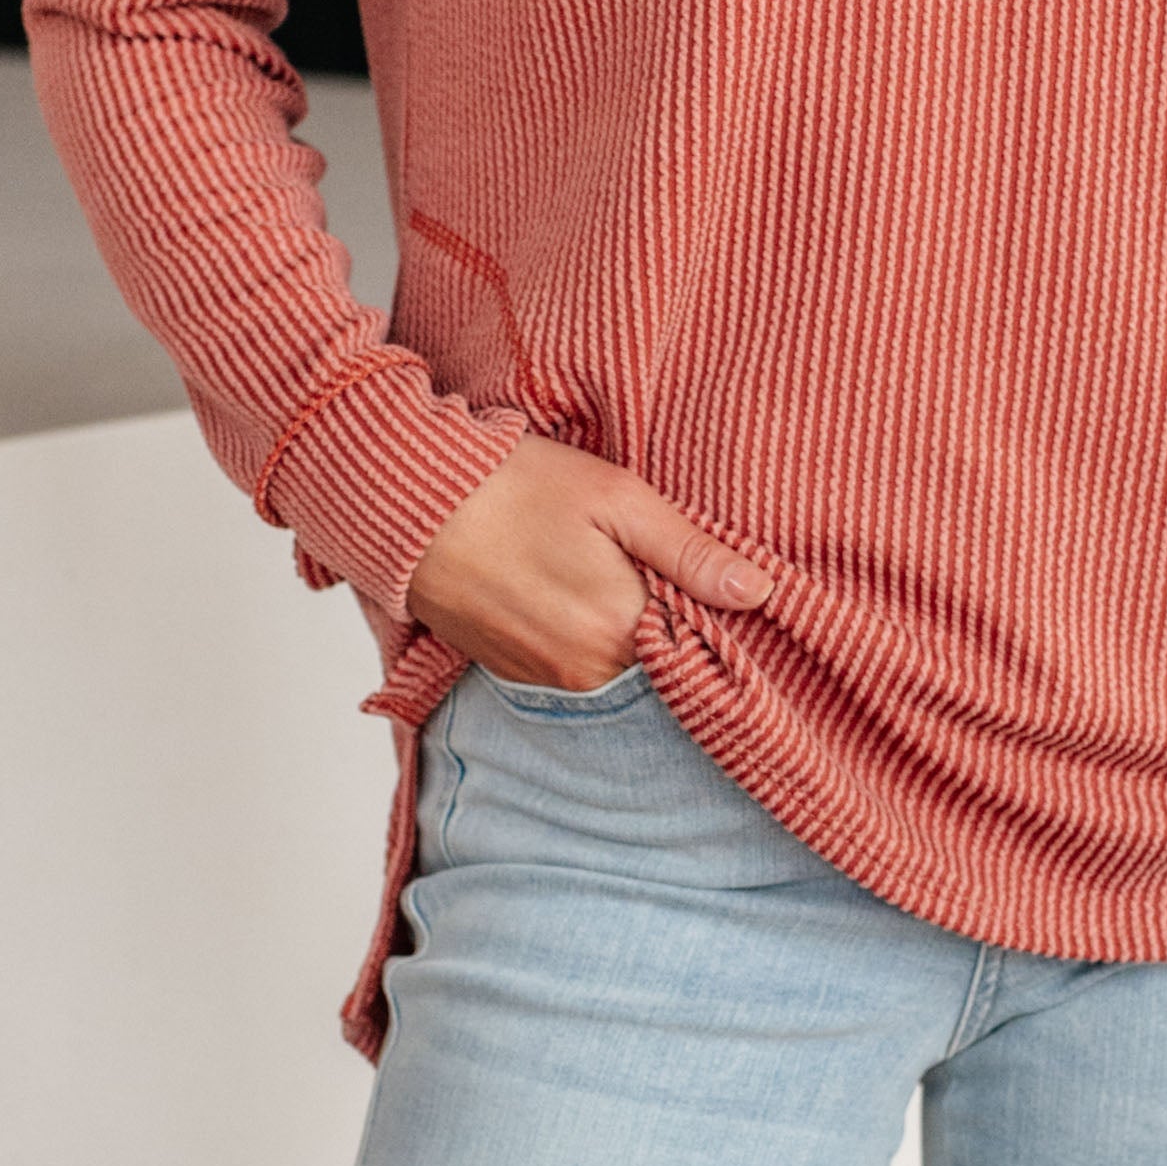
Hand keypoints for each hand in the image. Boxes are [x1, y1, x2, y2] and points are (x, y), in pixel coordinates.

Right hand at [404, 435, 774, 691]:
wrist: (408, 501)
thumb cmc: (515, 485)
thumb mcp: (616, 498)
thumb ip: (690, 552)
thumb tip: (759, 592)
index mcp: (619, 630)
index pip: (697, 647)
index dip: (707, 614)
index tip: (706, 583)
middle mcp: (584, 672)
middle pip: (655, 663)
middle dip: (665, 625)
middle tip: (646, 567)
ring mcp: (542, 680)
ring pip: (613, 669)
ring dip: (620, 633)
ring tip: (602, 574)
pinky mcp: (509, 674)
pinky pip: (569, 670)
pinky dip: (579, 640)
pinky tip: (566, 592)